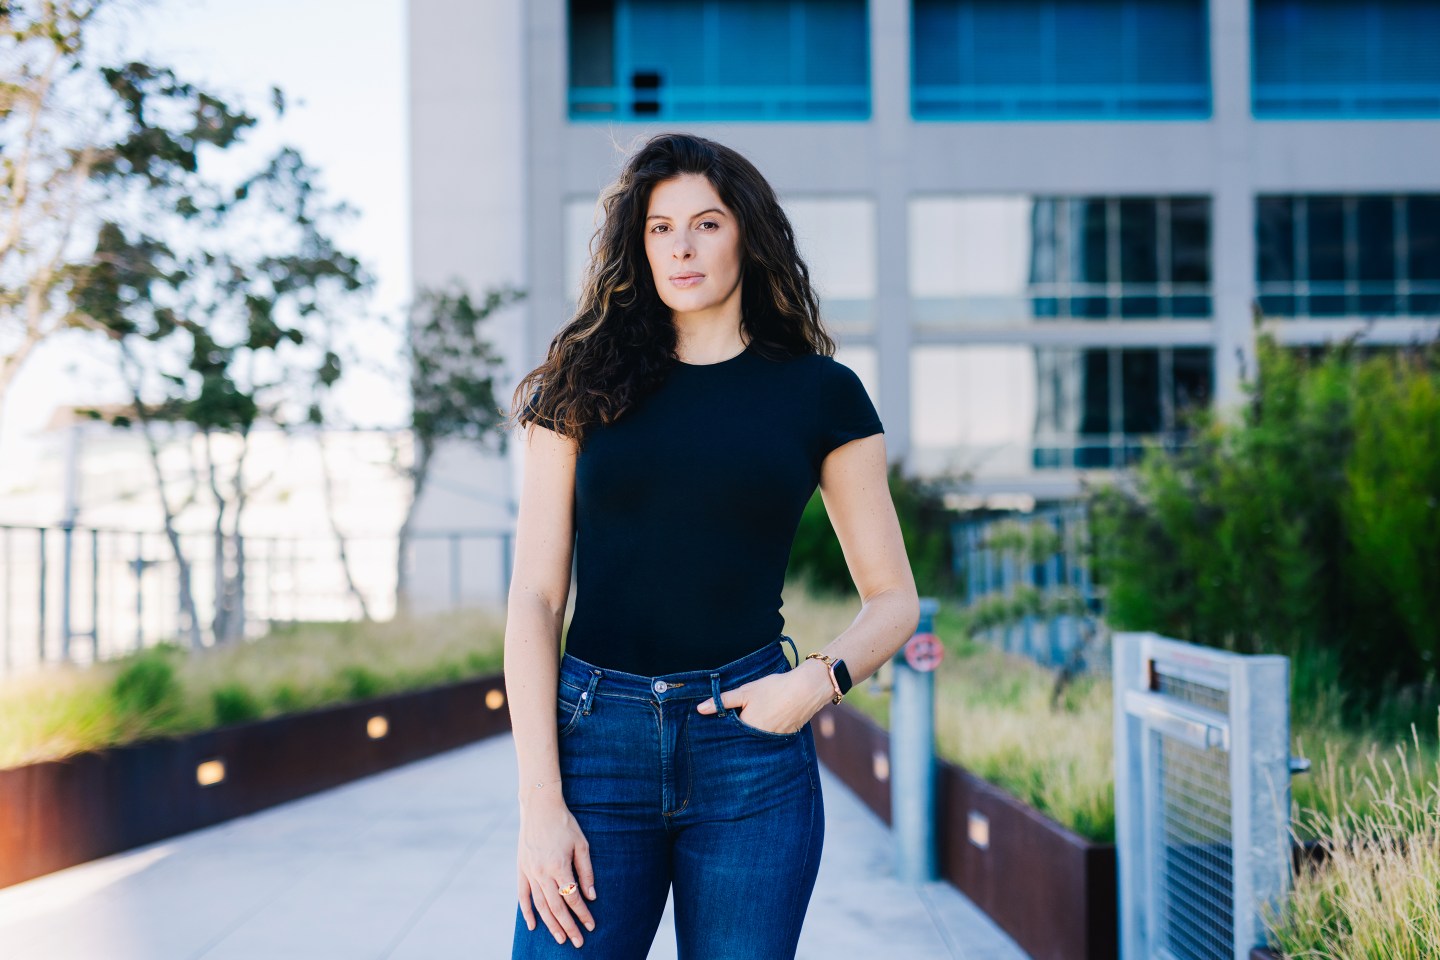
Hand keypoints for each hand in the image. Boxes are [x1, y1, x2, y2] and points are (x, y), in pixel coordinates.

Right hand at [516, 793, 595, 947]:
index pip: (572, 898)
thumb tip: (591, 896)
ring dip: (550, 924)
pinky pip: (523, 895)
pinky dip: (527, 912)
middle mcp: (542, 872)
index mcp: (559, 866)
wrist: (539, 807)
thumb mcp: (582, 844)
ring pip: (540, 905)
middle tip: (578, 942)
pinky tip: (533, 925)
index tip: (591, 926)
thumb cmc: (564, 824)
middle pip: (556, 907)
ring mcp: (529, 871)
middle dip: (568, 926)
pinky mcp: (521, 869)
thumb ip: (586, 872)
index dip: (583, 914)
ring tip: (560, 939)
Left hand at [695, 660, 833, 733]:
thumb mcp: (745, 692)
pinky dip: (764, 734)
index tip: (714, 729)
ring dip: (750, 736)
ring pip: (755, 741)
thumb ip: (722, 701)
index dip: (722, 732)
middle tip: (732, 724)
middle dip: (736, 736)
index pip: (728, 737)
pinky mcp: (784, 739)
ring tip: (750, 722)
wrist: (806, 690)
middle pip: (742, 741)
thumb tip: (700, 709)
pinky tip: (765, 722)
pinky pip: (769, 741)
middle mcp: (759, 741)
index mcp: (747, 730)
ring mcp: (773, 742)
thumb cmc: (773, 689)